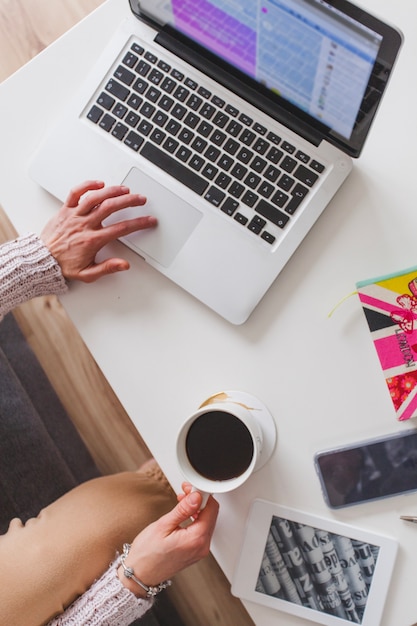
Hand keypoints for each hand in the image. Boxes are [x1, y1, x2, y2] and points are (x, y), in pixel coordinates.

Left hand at [40, 180, 156, 281]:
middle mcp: (84, 225)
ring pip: (96, 197)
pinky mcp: (65, 210)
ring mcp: (74, 215)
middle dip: (129, 201)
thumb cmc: (63, 265)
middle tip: (140, 199)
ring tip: (125, 189)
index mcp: (93, 240)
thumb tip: (124, 265)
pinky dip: (87, 185)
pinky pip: (75, 193)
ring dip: (112, 191)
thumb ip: (107, 269)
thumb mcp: (87, 274)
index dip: (139, 223)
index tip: (149, 220)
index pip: (121, 228)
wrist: (42, 260)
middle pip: (111, 207)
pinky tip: (99, 183)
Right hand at [118, 484, 218, 596]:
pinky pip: (201, 531)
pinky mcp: (195, 552)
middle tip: (185, 492)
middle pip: (211, 515)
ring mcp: (199, 551)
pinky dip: (195, 519)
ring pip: (207, 522)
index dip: (202, 494)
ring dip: (197, 509)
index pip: (211, 509)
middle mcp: (202, 547)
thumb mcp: (163, 525)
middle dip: (199, 500)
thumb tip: (196, 496)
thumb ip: (183, 510)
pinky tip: (184, 514)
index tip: (191, 487)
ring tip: (182, 501)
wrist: (139, 575)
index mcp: (196, 539)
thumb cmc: (146, 554)